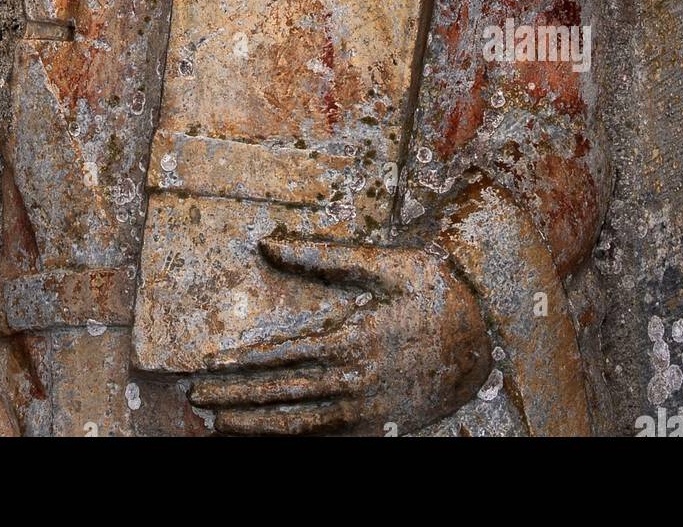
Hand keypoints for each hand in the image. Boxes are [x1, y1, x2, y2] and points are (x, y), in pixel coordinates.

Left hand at [188, 237, 490, 435]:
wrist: (484, 343)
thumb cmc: (434, 294)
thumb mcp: (386, 265)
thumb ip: (325, 256)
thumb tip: (270, 243)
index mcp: (352, 339)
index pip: (283, 355)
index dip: (242, 361)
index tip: (209, 362)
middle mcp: (354, 381)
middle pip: (282, 394)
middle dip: (236, 397)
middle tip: (198, 396)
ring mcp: (364, 409)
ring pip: (298, 424)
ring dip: (254, 424)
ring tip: (217, 421)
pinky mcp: (374, 425)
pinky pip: (323, 437)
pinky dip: (289, 438)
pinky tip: (264, 433)